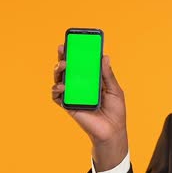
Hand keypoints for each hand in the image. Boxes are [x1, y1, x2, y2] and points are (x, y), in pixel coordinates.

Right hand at [52, 45, 127, 171]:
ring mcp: (73, 95)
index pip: (82, 63)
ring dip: (58, 70)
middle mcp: (81, 85)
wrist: (112, 131)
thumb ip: (108, 75)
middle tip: (63, 48)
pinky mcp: (68, 105)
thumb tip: (104, 56)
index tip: (73, 41)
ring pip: (60, 79)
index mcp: (92, 79)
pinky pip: (57, 96)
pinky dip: (56, 89)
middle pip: (68, 68)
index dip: (76, 52)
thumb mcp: (114, 90)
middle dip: (63, 57)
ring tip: (62, 66)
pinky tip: (60, 86)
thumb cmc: (115, 111)